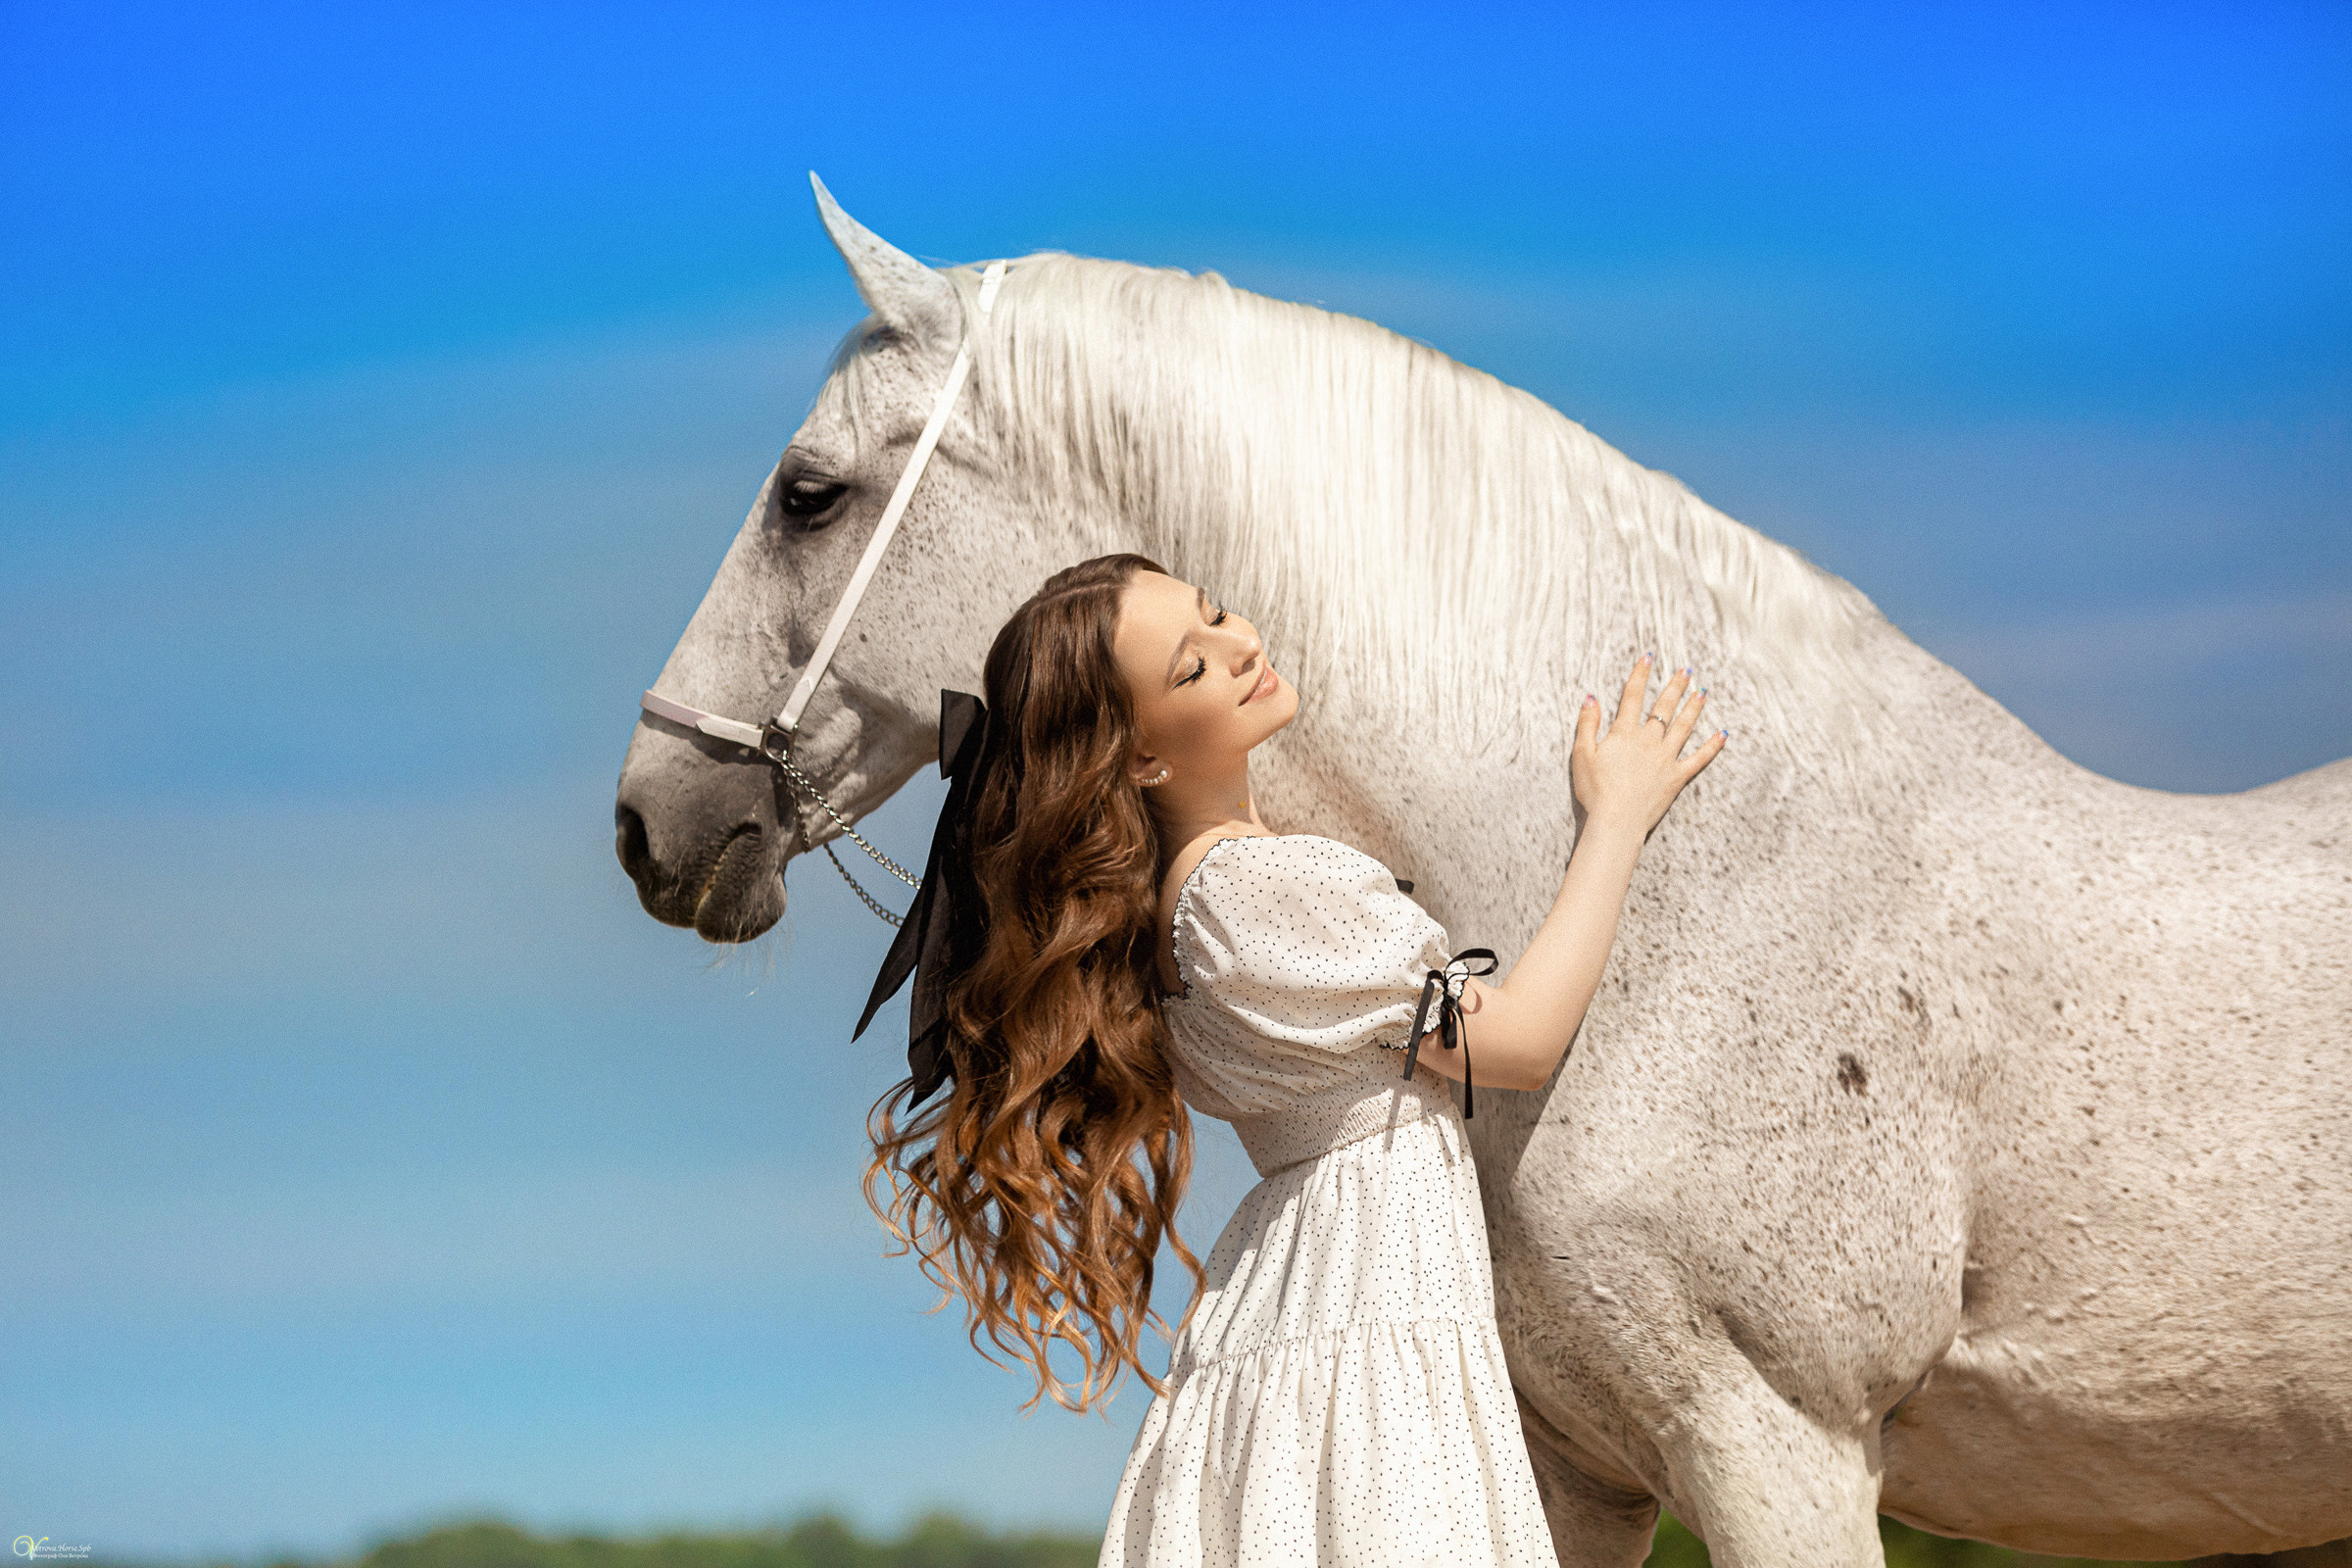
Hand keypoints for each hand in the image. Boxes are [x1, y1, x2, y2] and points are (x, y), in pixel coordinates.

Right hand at [1571, 655, 1726, 835]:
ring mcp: (1666, 758)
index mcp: (1624, 733)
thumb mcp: (1582, 754)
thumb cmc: (1596, 790)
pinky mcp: (1677, 777)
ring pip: (1684, 726)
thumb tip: (1592, 698)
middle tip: (1686, 670)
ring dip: (1694, 708)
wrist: (1617, 820)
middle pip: (1664, 707)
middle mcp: (1649, 740)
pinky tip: (1723, 734)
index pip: (1632, 696)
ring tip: (1702, 692)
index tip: (1649, 656)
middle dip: (1675, 686)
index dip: (1640, 674)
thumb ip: (1587, 724)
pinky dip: (1712, 746)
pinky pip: (1699, 758)